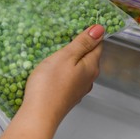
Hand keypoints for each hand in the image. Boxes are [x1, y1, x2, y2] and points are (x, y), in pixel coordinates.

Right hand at [0, 24, 103, 138]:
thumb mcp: (66, 56)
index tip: (81, 24)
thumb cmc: (50, 84)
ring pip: (79, 68)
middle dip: (81, 45)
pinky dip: (65, 70)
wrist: (39, 114)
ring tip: (57, 50)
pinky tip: (53, 69)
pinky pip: (70, 78)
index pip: (98, 45)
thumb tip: (100, 29)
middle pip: (89, 57)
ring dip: (71, 59)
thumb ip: (83, 43)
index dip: (91, 34)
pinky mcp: (67, 96)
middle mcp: (88, 79)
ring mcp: (78, 89)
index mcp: (91, 66)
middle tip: (67, 34)